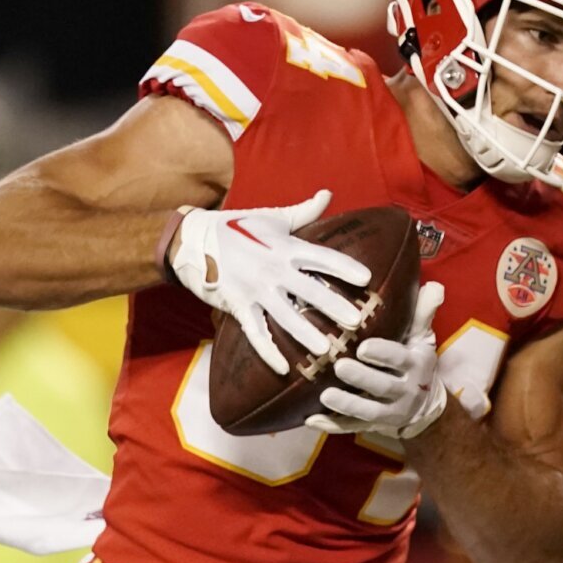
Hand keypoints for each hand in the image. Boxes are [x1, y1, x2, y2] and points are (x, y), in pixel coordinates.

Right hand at [169, 189, 371, 374]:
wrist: (196, 239)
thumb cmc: (238, 227)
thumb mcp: (273, 217)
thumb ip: (304, 211)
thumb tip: (328, 194)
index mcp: (285, 246)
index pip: (321, 256)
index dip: (344, 267)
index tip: (366, 279)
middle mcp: (273, 269)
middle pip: (308, 290)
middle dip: (333, 306)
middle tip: (357, 322)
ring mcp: (255, 289)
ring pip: (284, 315)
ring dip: (305, 334)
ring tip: (326, 350)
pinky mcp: (238, 305)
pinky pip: (255, 332)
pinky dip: (268, 352)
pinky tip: (284, 368)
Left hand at [307, 281, 446, 438]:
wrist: (425, 404)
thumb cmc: (415, 359)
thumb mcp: (423, 337)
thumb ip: (423, 313)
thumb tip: (434, 285)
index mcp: (415, 364)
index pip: (400, 359)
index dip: (383, 354)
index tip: (364, 347)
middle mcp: (405, 391)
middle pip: (383, 387)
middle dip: (362, 378)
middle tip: (340, 365)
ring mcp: (389, 412)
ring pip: (368, 412)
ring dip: (347, 405)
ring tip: (325, 395)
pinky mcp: (372, 426)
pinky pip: (352, 428)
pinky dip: (332, 425)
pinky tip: (311, 420)